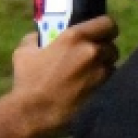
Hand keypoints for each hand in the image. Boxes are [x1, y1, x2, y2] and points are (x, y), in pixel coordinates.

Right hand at [9, 15, 118, 137]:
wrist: (34, 114)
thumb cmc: (27, 80)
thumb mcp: (24, 51)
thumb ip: (37, 38)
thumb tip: (42, 36)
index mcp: (75, 37)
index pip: (107, 23)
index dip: (105, 27)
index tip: (99, 32)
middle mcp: (92, 52)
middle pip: (112, 46)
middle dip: (103, 50)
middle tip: (90, 56)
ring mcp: (101, 74)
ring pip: (113, 66)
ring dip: (103, 68)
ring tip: (88, 76)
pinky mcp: (105, 93)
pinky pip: (111, 83)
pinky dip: (103, 84)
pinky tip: (89, 89)